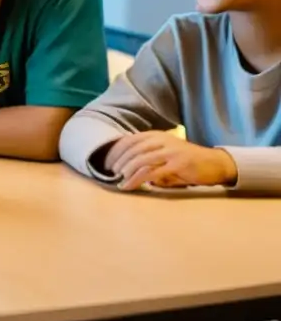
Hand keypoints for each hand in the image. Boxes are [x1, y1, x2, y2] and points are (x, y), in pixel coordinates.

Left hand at [104, 131, 237, 190]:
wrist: (215, 163)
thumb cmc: (187, 161)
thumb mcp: (165, 153)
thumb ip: (148, 155)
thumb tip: (128, 165)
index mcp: (156, 135)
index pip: (130, 140)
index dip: (116, 151)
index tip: (107, 162)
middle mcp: (161, 140)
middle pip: (133, 149)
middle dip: (119, 161)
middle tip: (110, 173)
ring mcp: (170, 151)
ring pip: (140, 160)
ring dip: (127, 171)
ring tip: (119, 181)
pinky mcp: (177, 164)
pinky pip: (152, 172)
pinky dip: (138, 179)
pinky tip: (131, 185)